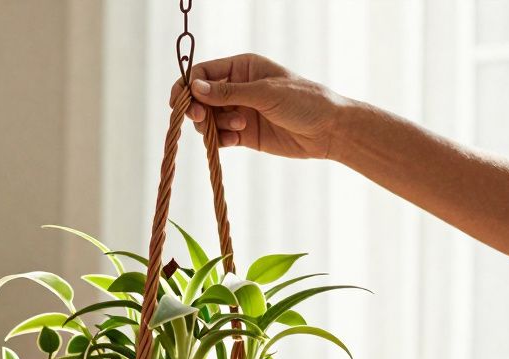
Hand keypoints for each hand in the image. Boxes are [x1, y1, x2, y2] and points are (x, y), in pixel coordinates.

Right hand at [170, 53, 350, 159]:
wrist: (328, 130)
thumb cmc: (303, 101)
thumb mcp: (265, 93)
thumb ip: (229, 93)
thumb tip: (195, 88)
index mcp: (242, 67)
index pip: (204, 72)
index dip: (188, 85)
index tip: (180, 101)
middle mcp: (237, 88)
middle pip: (201, 98)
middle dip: (198, 109)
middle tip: (200, 118)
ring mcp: (240, 111)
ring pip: (208, 119)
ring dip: (215, 126)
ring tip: (238, 128)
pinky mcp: (244, 134)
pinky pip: (220, 137)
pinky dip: (222, 140)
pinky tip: (236, 140)